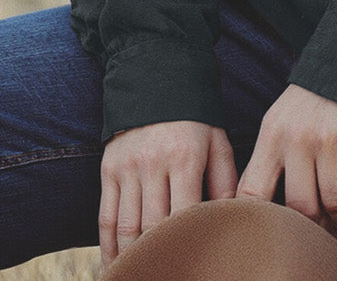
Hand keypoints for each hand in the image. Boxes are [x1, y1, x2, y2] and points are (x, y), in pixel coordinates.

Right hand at [98, 119, 236, 264]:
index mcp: (185, 157)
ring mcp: (127, 168)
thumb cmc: (195, 116)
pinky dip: (108, 247)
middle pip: (153, 227)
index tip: (194, 265)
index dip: (188, 245)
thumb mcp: (217, 140)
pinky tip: (114, 266)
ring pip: (127, 228)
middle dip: (160, 258)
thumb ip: (226, 181)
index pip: (186, 215)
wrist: (154, 76)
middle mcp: (153, 163)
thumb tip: (231, 219)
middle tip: (169, 275)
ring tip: (138, 278)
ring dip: (132, 260)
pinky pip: (106, 217)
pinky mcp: (108, 169)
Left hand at [236, 84, 336, 230]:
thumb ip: (267, 159)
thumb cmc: (309, 101)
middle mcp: (297, 137)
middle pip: (300, 207)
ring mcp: (328, 137)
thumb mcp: (278, 121)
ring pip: (334, 202)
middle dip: (314, 228)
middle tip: (324, 231)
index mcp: (271, 135)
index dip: (257, 221)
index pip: (253, 191)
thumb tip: (252, 205)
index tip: (269, 235)